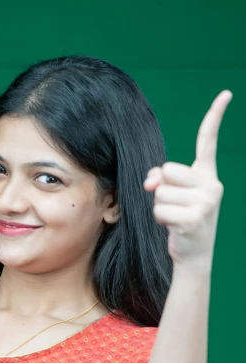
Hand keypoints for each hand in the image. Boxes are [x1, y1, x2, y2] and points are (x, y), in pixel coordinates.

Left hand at [144, 90, 232, 271]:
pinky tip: (174, 227)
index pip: (208, 142)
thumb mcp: (172, 195)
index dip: (215, 117)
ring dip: (159, 207)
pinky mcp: (195, 218)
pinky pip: (160, 210)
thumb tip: (151, 181)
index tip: (226, 94)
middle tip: (174, 205)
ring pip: (161, 193)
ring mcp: (206, 201)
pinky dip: (160, 220)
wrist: (194, 254)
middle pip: (167, 170)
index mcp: (207, 175)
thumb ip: (160, 179)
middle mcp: (212, 184)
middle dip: (161, 189)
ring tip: (174, 217)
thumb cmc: (180, 220)